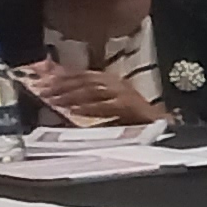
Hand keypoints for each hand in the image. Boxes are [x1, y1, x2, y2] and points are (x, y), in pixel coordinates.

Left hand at [20, 56, 151, 125]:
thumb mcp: (109, 107)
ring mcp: (125, 94)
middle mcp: (118, 84)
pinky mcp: (131, 107)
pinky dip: (89, 108)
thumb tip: (61, 100)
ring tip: (54, 100)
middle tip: (42, 91)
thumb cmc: (136, 124)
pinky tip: (74, 111)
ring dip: (71, 95)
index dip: (61, 76)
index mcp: (112, 81)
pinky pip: (105, 105)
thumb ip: (89, 102)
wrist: (164, 132)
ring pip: (92, 90)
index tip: (42, 81)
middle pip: (85, 80)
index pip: (83, 74)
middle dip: (61, 85)